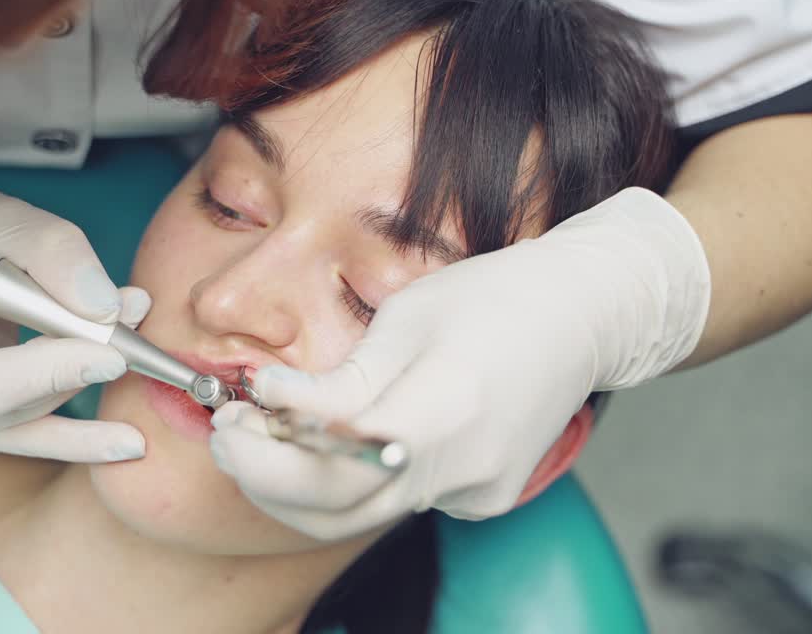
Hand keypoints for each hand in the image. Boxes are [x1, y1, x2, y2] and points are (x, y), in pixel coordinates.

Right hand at [0, 154, 149, 460]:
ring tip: (137, 358)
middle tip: (136, 340)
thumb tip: (109, 309)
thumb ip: (56, 255)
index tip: (115, 354)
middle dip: (79, 371)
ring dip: (82, 386)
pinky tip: (125, 443)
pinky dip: (75, 436)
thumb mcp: (1, 218)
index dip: (53, 374)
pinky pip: (22, 437)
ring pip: (25, 424)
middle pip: (11, 408)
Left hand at [209, 188, 710, 538]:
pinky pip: (398, 499)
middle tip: (227, 430)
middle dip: (266, 477)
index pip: (333, 463)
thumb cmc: (496, 298)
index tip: (233, 412)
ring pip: (363, 514)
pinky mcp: (481, 499)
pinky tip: (335, 438)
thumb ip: (338, 382)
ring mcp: (478, 492)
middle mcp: (465, 468)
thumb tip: (271, 405)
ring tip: (263, 432)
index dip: (268, 450)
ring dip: (299, 485)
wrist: (584, 314)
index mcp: (446, 410)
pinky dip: (353, 479)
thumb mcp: (404, 320)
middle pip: (338, 510)